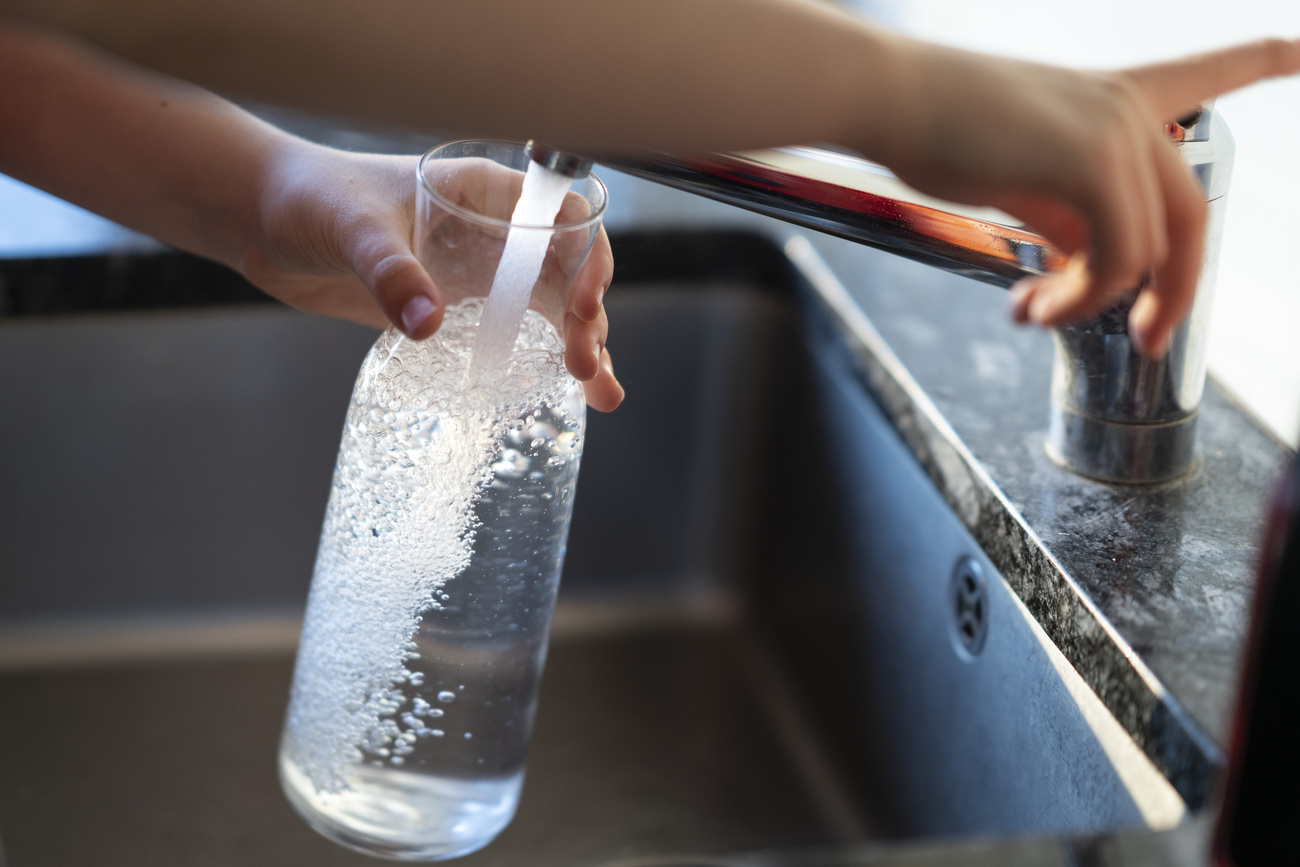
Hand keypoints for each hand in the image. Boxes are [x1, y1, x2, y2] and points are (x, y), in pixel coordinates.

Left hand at [239, 141, 623, 410]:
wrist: (262, 220)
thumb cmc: (308, 197)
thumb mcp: (353, 229)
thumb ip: (391, 271)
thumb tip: (429, 323)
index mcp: (482, 194)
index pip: (561, 221)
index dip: (586, 260)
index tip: (581, 305)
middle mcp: (492, 233)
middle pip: (565, 274)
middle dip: (587, 320)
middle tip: (584, 368)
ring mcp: (476, 272)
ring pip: (548, 310)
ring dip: (579, 347)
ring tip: (600, 395)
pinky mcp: (453, 307)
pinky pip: (509, 335)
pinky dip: (537, 363)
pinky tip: (560, 394)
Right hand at [873, 37, 1299, 356]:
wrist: (890, 99)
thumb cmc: (937, 129)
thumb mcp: (1019, 172)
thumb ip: (1067, 212)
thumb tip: (1087, 270)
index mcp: (1114, 94)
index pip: (1207, 71)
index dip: (1262, 62)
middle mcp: (1128, 108)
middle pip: (1191, 218)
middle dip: (1175, 292)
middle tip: (1147, 339)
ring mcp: (1116, 133)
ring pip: (1151, 251)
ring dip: (1093, 304)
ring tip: (1036, 313)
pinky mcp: (1092, 164)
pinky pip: (1117, 260)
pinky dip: (1079, 299)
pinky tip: (1034, 305)